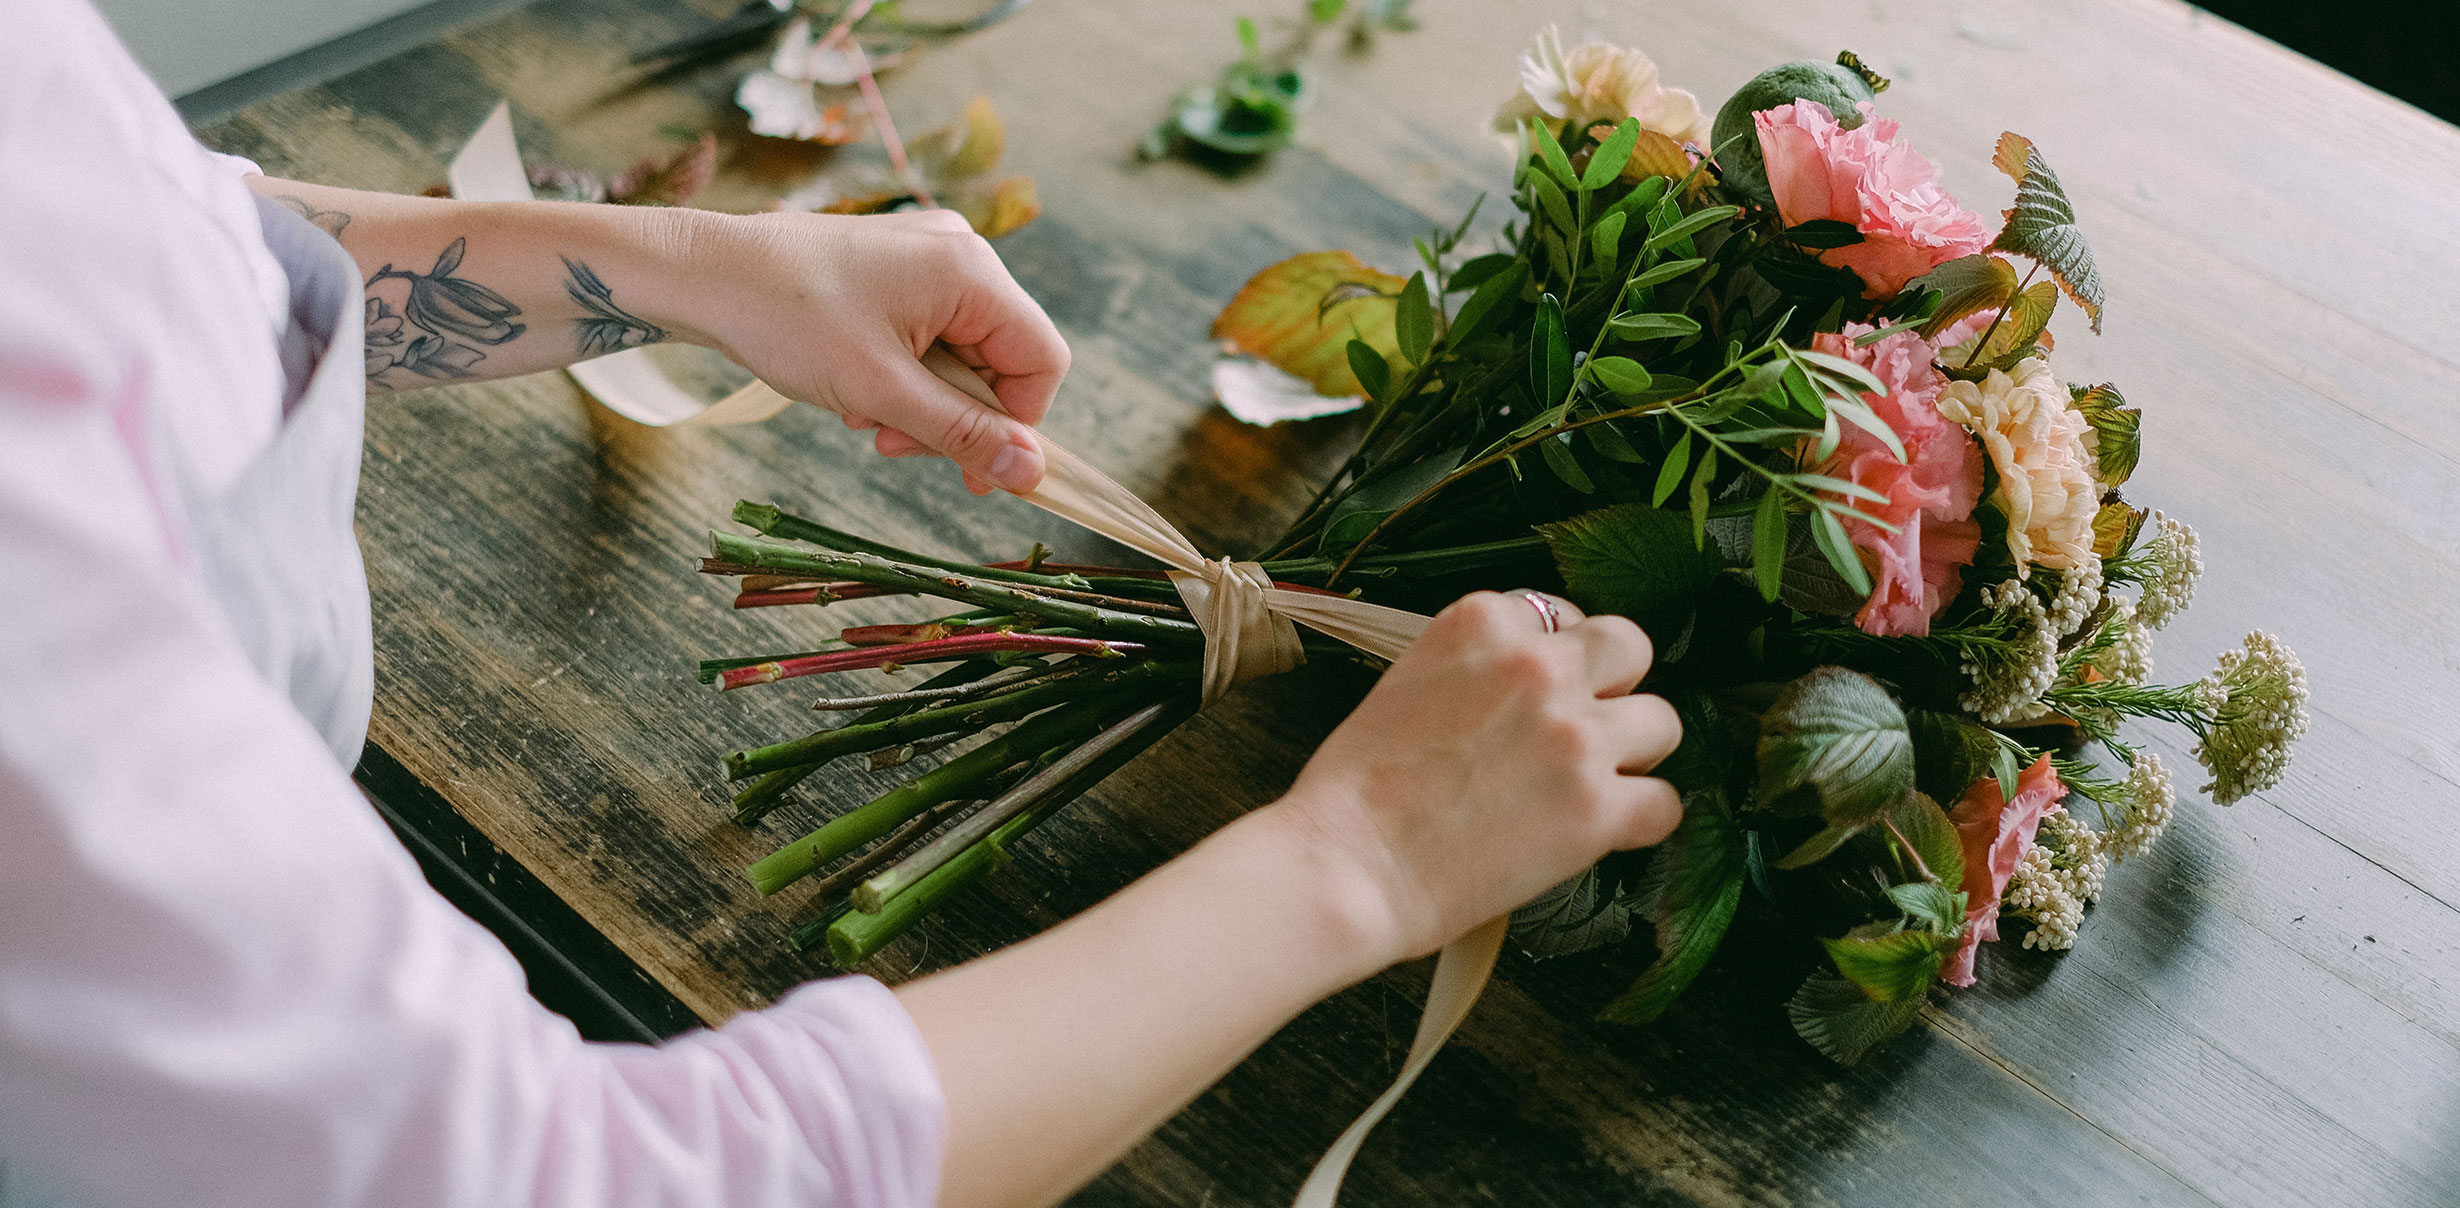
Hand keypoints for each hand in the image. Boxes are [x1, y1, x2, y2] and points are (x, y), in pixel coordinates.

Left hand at [681, 209, 1068, 493]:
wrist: (704, 273)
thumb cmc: (787, 319)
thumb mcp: (882, 391)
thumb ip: (962, 434)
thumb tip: (1032, 475)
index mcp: (971, 271)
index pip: (1041, 361)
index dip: (1015, 424)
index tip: (970, 469)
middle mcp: (960, 252)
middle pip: (1001, 360)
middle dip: (953, 414)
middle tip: (894, 444)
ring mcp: (927, 255)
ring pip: (961, 354)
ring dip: (922, 401)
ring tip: (865, 413)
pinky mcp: (897, 267)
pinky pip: (929, 335)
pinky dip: (902, 374)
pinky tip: (856, 388)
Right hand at [1270, 591, 1683, 964]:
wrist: (1345, 865)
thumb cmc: (1355, 791)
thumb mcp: (1407, 683)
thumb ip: (1477, 670)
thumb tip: (1523, 691)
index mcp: (1482, 623)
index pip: (1560, 614)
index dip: (1557, 660)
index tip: (1540, 695)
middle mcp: (1539, 665)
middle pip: (1628, 648)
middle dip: (1611, 689)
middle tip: (1578, 733)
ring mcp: (1575, 735)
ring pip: (1663, 721)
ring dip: (1634, 755)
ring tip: (1588, 788)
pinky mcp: (1598, 808)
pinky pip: (1665, 802)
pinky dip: (1640, 822)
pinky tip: (1601, 834)